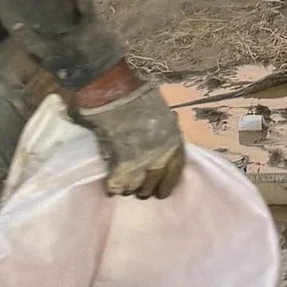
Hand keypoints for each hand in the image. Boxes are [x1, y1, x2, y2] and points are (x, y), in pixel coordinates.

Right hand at [76, 80, 186, 198]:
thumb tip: (161, 144)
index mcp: (173, 144)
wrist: (116, 94)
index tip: (161, 192)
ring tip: (125, 188)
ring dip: (130, 189)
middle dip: (147, 189)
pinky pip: (117, 185)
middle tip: (141, 191)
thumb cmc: (139, 97)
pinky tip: (111, 188)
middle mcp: (160, 158)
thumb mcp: (162, 115)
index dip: (167, 184)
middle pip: (154, 184)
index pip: (175, 173)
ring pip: (136, 188)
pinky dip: (113, 187)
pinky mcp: (120, 167)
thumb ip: (163, 133)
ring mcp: (140, 164)